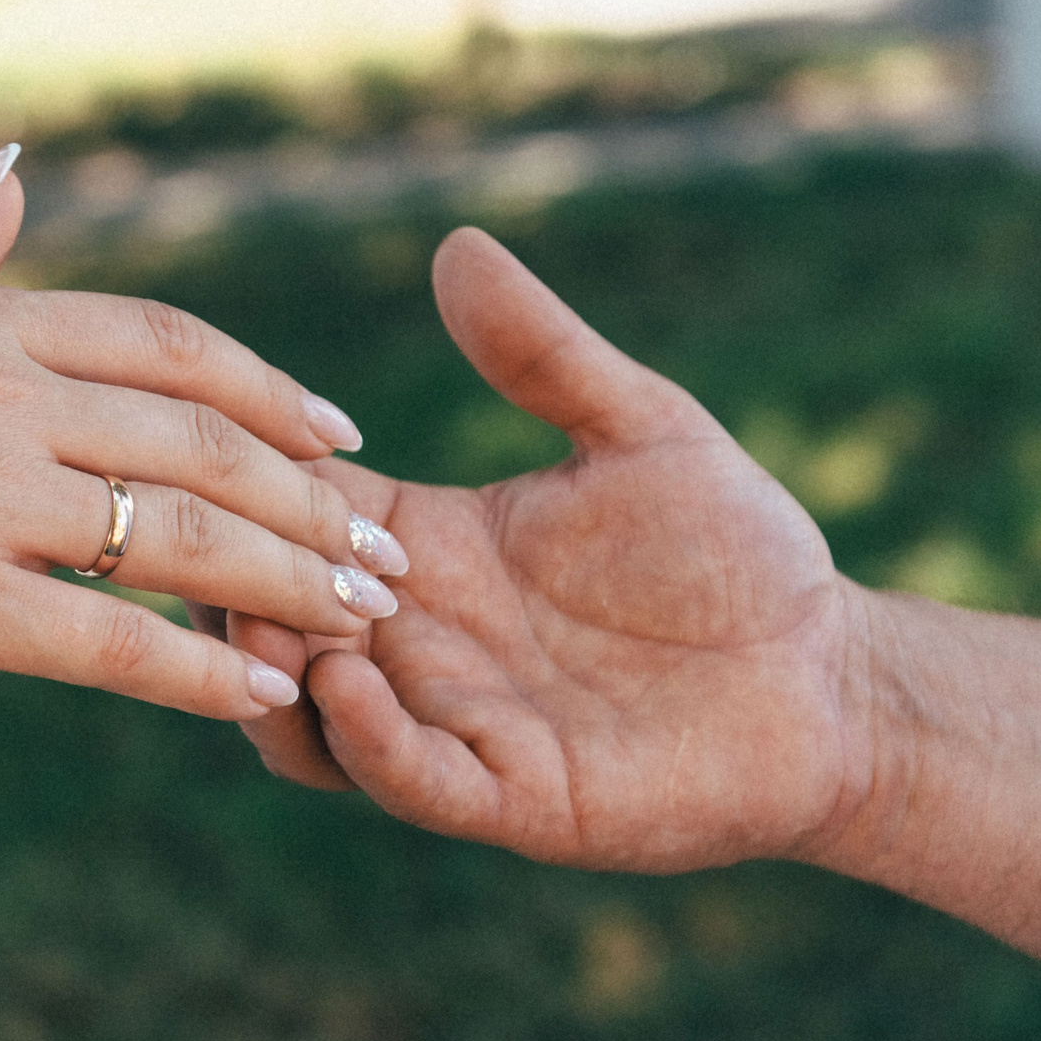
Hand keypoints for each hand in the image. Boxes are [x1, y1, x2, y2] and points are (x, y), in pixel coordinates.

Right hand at [0, 150, 411, 719]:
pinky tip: (263, 699)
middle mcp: (0, 396)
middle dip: (311, 500)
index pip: (173, 346)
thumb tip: (14, 176)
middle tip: (385, 548)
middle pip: (207, 441)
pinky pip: (110, 640)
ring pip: (183, 537)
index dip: (273, 392)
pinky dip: (200, 671)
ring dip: (288, 581)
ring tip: (361, 621)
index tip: (340, 434)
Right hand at [228, 228, 876, 868]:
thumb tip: (459, 244)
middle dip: (230, 588)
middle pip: (273, 619)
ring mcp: (456, 722)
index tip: (209, 447)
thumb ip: (544, 354)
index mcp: (432, 550)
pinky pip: (406, 778)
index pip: (295, 513)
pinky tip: (352, 677)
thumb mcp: (640, 429)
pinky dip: (362, 737)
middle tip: (214, 546)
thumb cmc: (737, 552)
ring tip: (274, 623)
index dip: (250, 486)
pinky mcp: (510, 795)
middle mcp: (422, 640)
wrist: (831, 675)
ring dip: (273, 674)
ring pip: (306, 721)